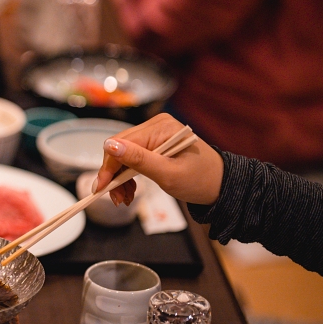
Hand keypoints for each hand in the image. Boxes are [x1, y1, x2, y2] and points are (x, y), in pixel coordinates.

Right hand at [92, 113, 223, 205]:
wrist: (221, 186)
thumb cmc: (200, 181)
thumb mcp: (168, 174)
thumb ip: (138, 160)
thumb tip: (109, 145)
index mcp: (160, 127)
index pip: (122, 144)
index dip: (108, 167)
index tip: (101, 189)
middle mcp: (155, 125)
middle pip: (120, 148)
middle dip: (114, 175)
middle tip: (116, 198)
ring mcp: (155, 133)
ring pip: (123, 154)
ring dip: (120, 177)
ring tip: (125, 198)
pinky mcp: (155, 143)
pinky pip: (132, 156)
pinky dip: (128, 174)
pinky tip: (131, 189)